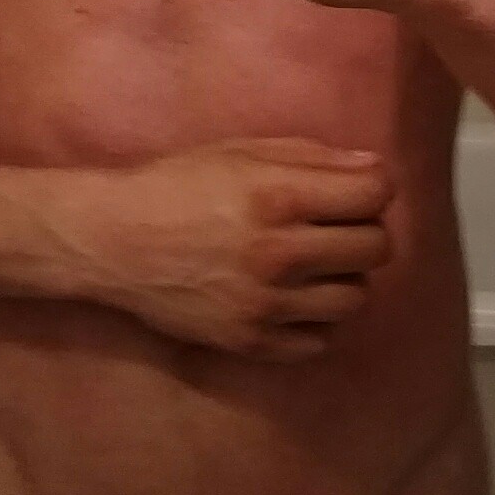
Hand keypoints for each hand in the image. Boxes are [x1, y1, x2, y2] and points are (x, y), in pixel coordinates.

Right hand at [100, 136, 395, 362]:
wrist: (117, 241)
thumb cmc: (180, 184)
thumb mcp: (243, 152)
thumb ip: (313, 158)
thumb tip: (377, 172)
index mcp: (279, 197)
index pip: (375, 195)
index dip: (374, 187)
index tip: (355, 188)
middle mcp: (280, 255)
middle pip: (376, 249)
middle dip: (363, 229)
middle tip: (334, 224)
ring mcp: (268, 305)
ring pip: (356, 298)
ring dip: (344, 276)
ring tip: (314, 262)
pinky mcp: (253, 342)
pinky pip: (320, 339)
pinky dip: (315, 318)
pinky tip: (292, 296)